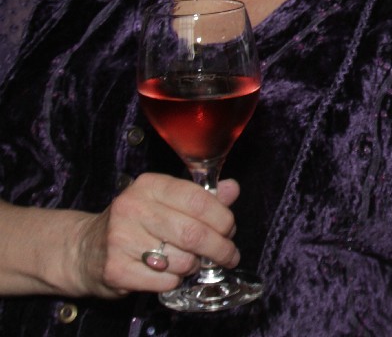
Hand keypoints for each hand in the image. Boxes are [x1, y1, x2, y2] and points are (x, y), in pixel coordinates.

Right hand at [67, 174, 240, 297]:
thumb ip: (200, 197)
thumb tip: (232, 189)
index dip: (223, 218)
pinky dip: (176, 280)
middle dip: (220, 248)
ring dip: (195, 265)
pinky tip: (169, 273)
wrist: (85, 249)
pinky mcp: (116, 269)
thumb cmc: (134, 223)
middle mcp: (132, 208)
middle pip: (194, 233)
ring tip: (190, 261)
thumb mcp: (165, 201)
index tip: (230, 229)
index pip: (199, 200)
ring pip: (183, 260)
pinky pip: (165, 281)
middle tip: (228, 254)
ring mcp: (121, 239)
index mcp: (149, 186)